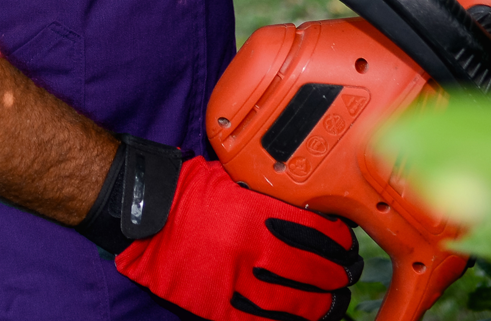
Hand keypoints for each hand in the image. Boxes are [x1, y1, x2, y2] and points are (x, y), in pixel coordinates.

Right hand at [113, 156, 360, 320]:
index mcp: (257, 215)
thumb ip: (269, 199)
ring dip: (319, 307)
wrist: (142, 215)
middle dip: (336, 278)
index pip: (316, 234)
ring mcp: (234, 283)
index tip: (348, 248)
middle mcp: (251, 251)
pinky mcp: (217, 307)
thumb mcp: (234, 182)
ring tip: (333, 305)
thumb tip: (307, 212)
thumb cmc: (185, 192)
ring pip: (293, 304)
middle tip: (347, 278)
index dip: (339, 245)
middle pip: (312, 273)